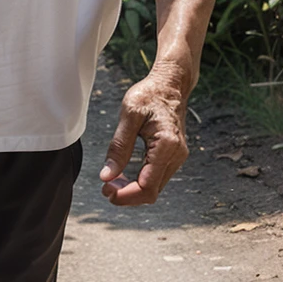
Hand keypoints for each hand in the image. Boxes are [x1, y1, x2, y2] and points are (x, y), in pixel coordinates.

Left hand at [99, 64, 189, 205]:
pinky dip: (140, 182)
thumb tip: (107, 175)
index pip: (147, 186)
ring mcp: (177, 157)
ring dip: (132, 190)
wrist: (169, 86)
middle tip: (105, 189)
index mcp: (167, 145)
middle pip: (152, 192)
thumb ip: (119, 147)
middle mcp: (176, 155)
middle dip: (127, 195)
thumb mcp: (129, 116)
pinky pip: (156, 178)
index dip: (126, 195)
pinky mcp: (172, 157)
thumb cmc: (149, 95)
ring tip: (111, 183)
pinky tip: (123, 176)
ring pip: (155, 187)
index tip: (106, 191)